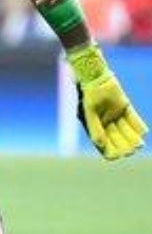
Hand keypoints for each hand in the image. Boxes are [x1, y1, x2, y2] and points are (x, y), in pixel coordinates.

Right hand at [67, 43, 147, 158]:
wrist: (94, 77)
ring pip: (125, 129)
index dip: (109, 150)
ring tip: (139, 145)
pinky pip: (132, 118)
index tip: (116, 156)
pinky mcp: (124, 106)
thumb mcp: (89, 113)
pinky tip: (143, 132)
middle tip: (130, 152)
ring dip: (132, 137)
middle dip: (123, 145)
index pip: (103, 142)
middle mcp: (105, 122)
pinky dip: (137, 125)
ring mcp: (115, 114)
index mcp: (95, 126)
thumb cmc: (88, 95)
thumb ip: (94, 129)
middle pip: (116, 137)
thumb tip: (99, 144)